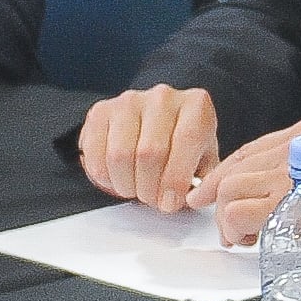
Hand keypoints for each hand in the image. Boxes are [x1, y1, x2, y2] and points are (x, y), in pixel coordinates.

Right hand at [76, 82, 220, 209]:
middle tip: (152, 200)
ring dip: (126, 184)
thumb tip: (191, 198)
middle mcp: (162, 97)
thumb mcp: (205, 159)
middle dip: (149, 188)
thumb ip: (204, 179)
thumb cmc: (184, 144)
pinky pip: (95, 152)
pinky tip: (117, 179)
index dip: (175, 179)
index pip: (186, 140)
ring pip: (120, 154)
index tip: (169, 203)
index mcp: (195, 105)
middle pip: (150, 152)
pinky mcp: (101, 111)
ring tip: (136, 190)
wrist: (159, 121)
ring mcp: (129, 101)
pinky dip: (103, 176)